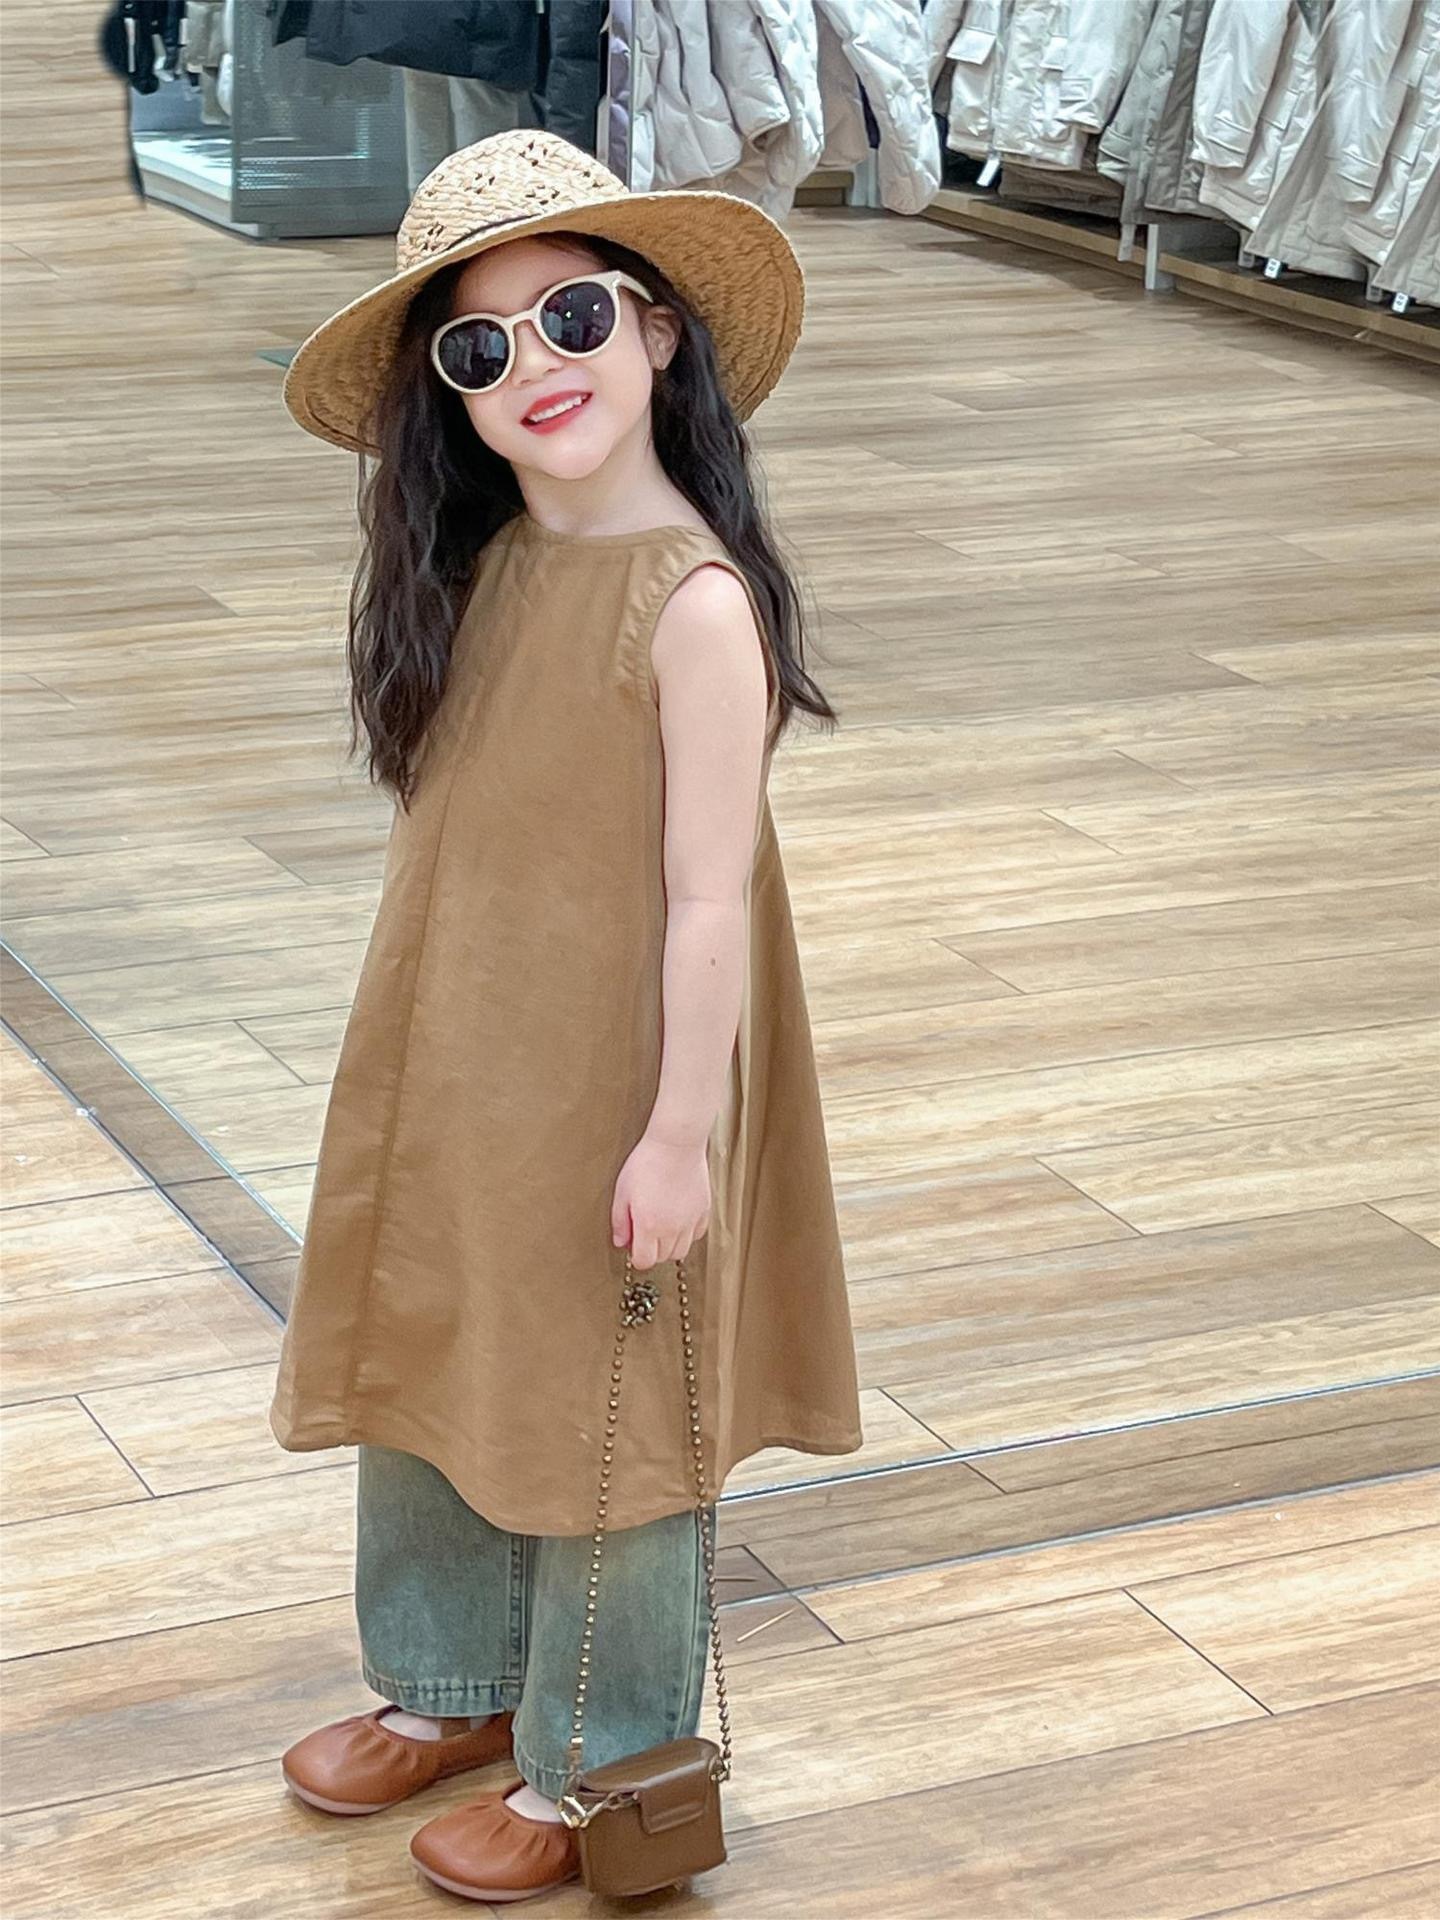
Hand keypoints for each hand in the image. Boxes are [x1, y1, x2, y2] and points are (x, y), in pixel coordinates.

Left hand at [611, 1130, 709, 1270]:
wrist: (676, 1144)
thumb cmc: (647, 1162)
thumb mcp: (622, 1192)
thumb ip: (620, 1221)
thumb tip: (621, 1241)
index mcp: (649, 1226)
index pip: (644, 1261)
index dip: (637, 1257)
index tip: (634, 1247)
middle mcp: (672, 1228)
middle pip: (663, 1257)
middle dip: (652, 1251)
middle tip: (645, 1234)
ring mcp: (690, 1221)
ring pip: (682, 1251)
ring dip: (670, 1246)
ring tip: (662, 1229)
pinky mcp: (703, 1210)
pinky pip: (697, 1234)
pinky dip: (688, 1234)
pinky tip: (678, 1221)